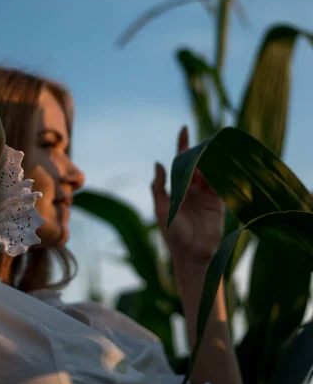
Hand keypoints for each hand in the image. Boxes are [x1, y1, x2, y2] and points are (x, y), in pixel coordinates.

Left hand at [151, 126, 223, 270]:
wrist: (192, 255)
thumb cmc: (173, 234)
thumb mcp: (161, 209)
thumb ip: (159, 187)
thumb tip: (158, 162)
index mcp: (177, 188)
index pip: (180, 162)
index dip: (183, 145)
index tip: (184, 128)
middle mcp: (192, 189)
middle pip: (198, 164)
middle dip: (201, 151)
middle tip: (205, 141)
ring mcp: (207, 195)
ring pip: (211, 171)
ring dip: (213, 160)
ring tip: (216, 147)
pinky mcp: (219, 203)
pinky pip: (222, 184)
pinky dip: (224, 174)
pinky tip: (226, 164)